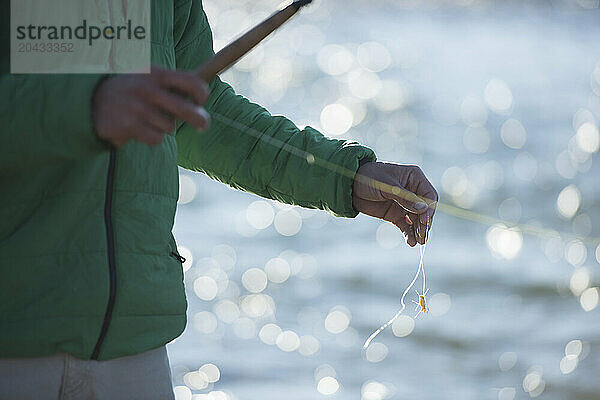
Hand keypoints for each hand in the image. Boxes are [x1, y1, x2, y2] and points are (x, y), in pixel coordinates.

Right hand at [92, 66, 209, 147]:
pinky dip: (153, 138)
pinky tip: (141, 130)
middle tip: (203, 126)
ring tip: (150, 120)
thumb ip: (172, 84)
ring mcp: (138, 107)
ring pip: (170, 127)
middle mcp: (148, 89)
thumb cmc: (131, 92)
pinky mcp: (128, 125)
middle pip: (186, 110)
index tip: (201, 101)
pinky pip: (156, 139)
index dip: (202, 93)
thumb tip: (201, 97)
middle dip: (200, 120)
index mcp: (156, 73)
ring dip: (164, 128)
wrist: (91, 101)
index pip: (191, 81)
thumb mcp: (148, 78)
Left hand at [352, 161, 437, 245]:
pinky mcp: (396, 214)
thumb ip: (405, 198)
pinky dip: (408, 234)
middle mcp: (413, 191)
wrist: (349, 185)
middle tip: (422, 236)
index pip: (429, 196)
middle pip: (425, 210)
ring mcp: (405, 204)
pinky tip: (410, 242)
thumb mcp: (387, 186)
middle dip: (424, 223)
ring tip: (418, 242)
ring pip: (417, 220)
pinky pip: (406, 226)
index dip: (429, 209)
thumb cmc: (368, 177)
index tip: (424, 221)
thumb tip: (424, 209)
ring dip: (418, 231)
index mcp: (414, 178)